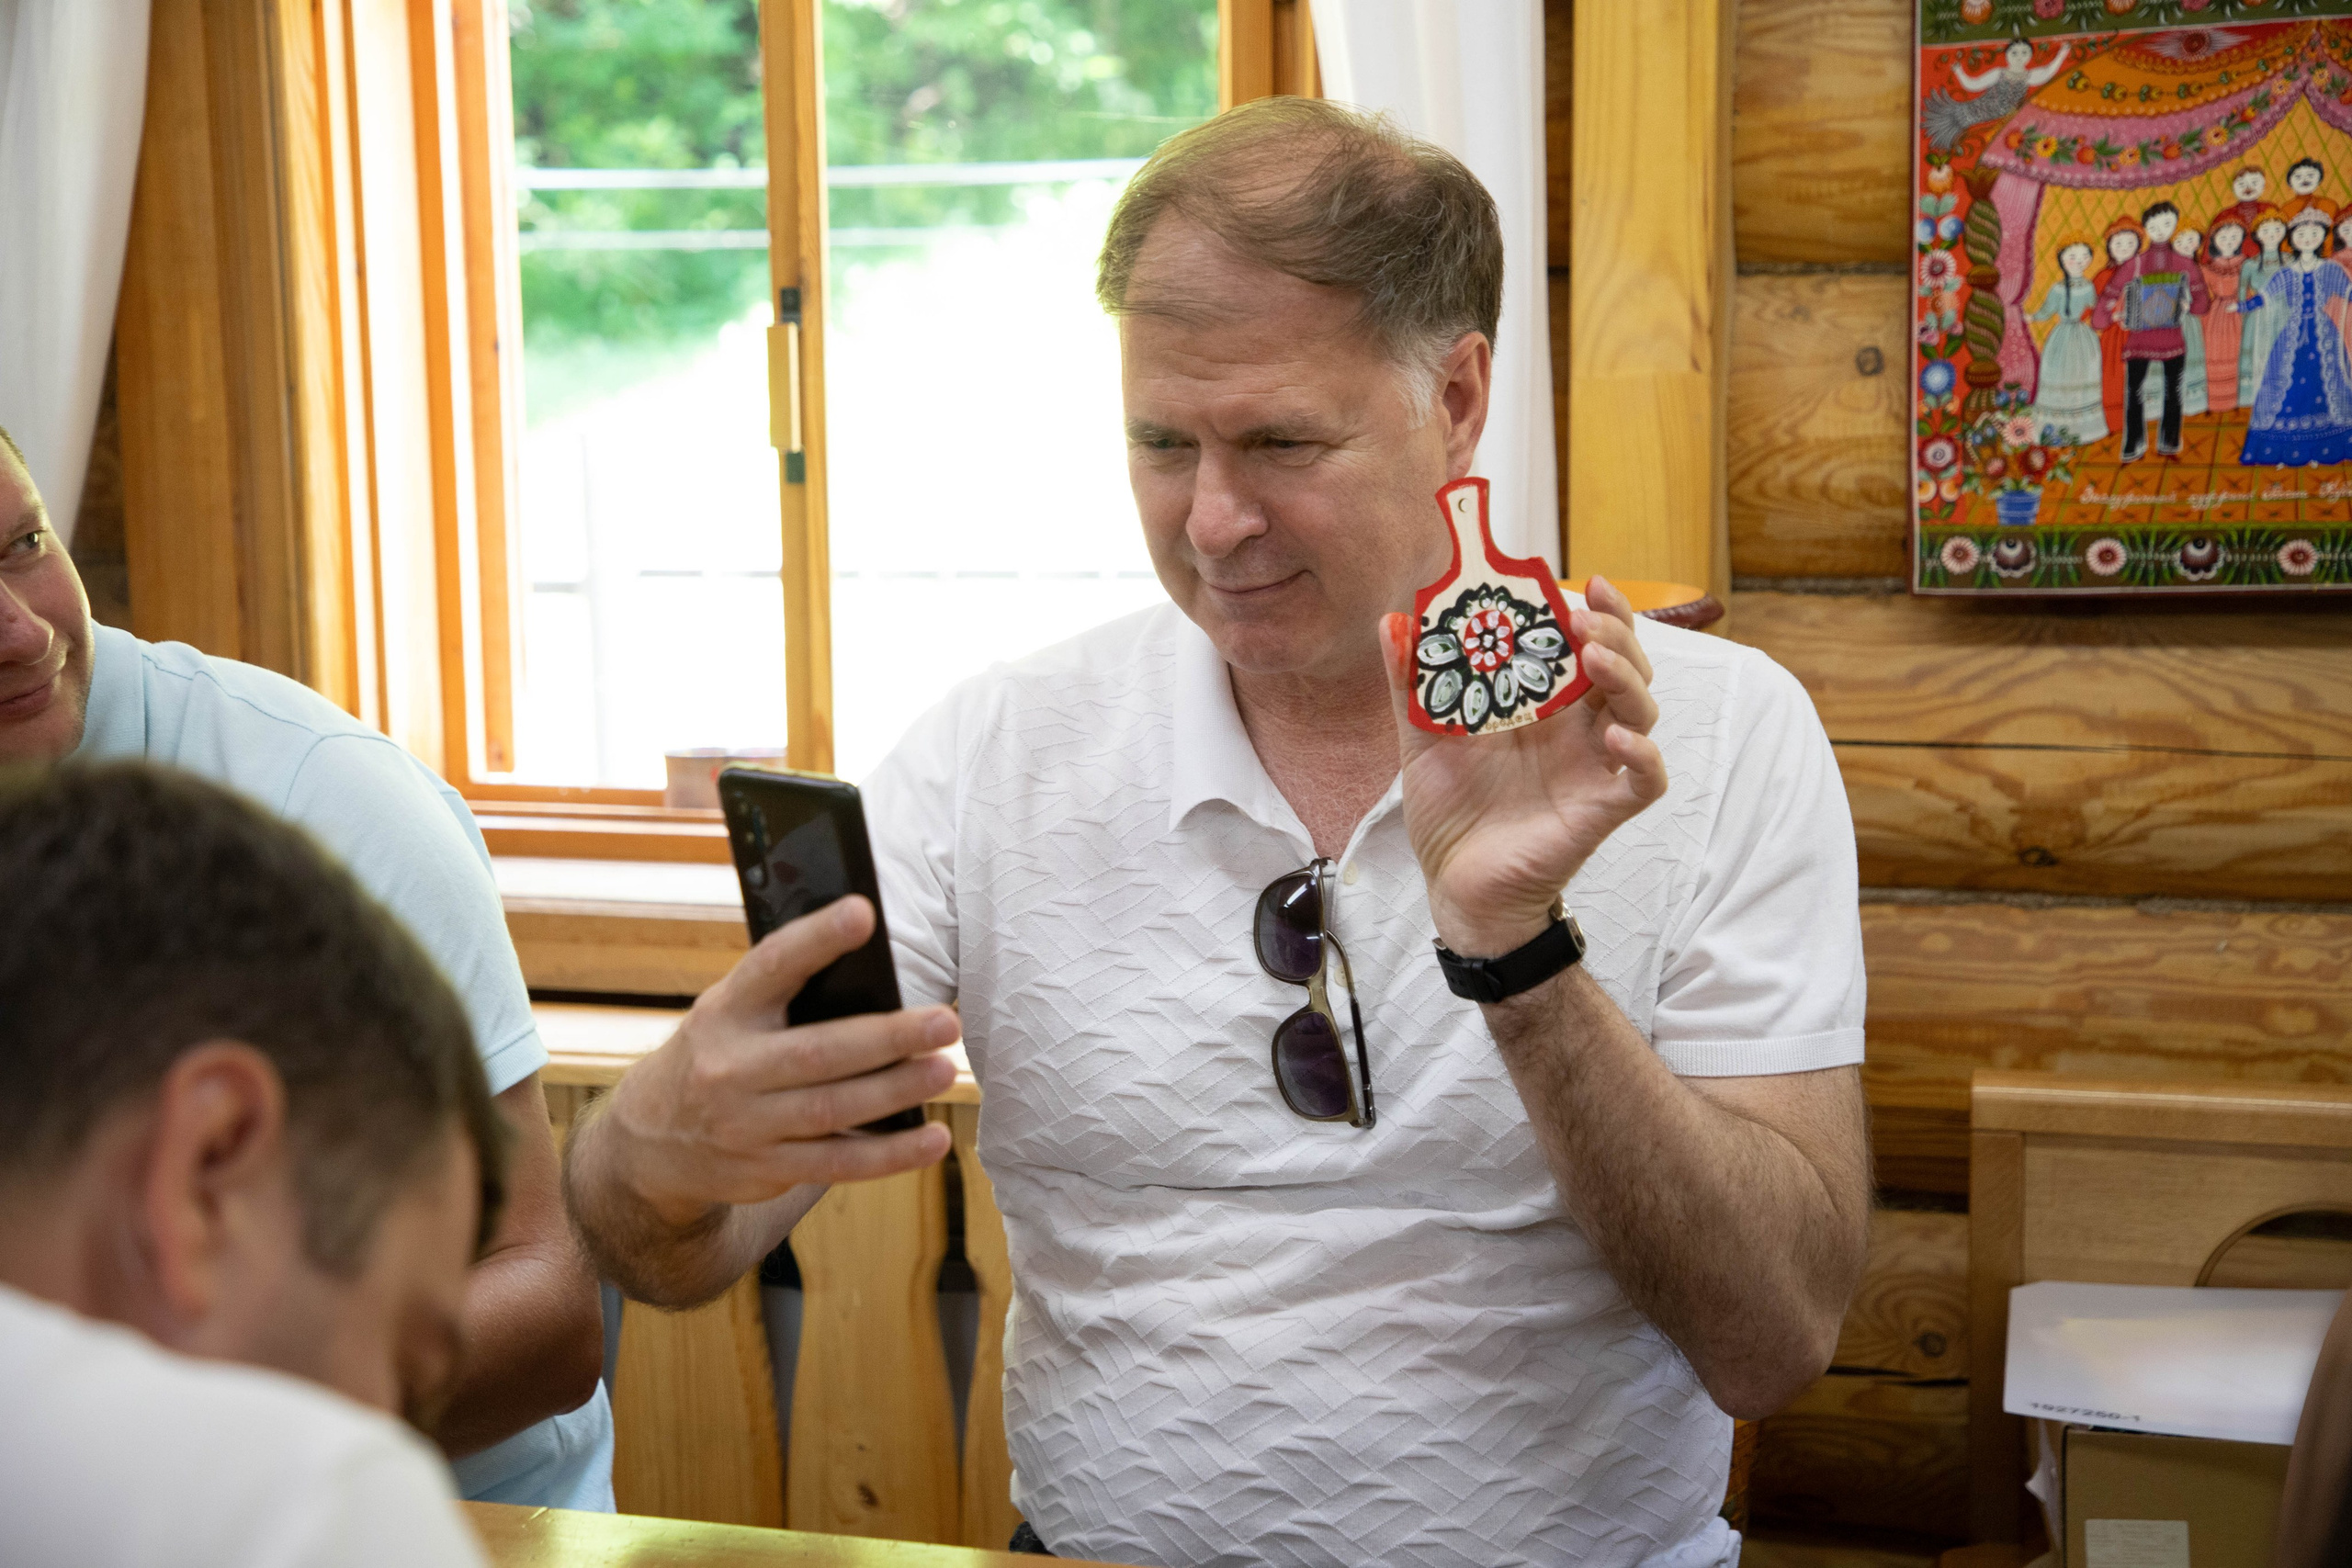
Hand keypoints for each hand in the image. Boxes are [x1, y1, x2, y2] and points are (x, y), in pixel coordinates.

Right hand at [601, 896, 955, 1227]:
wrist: (650, 1140)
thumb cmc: (719, 1055)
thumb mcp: (731, 1012)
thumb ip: (788, 996)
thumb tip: (879, 974)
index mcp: (726, 1011)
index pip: (771, 966)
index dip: (816, 939)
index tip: (862, 913)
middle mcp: (730, 1068)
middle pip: (816, 1052)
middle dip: (886, 1037)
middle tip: (942, 1022)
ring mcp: (746, 1124)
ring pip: (831, 1110)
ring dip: (895, 1092)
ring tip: (945, 1070)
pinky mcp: (766, 1168)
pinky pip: (838, 1163)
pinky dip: (890, 1155)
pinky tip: (933, 1140)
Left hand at [1381, 575, 1667, 956]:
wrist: (1454, 882)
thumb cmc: (1450, 810)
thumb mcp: (1421, 736)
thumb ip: (1412, 680)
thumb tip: (1392, 620)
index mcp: (1544, 705)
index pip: (1587, 643)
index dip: (1599, 610)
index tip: (1584, 582)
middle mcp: (1578, 730)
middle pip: (1624, 666)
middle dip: (1615, 633)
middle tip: (1583, 617)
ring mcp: (1594, 768)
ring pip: (1641, 711)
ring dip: (1627, 678)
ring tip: (1594, 658)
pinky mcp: (1600, 810)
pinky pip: (1644, 781)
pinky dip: (1644, 757)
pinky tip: (1617, 739)